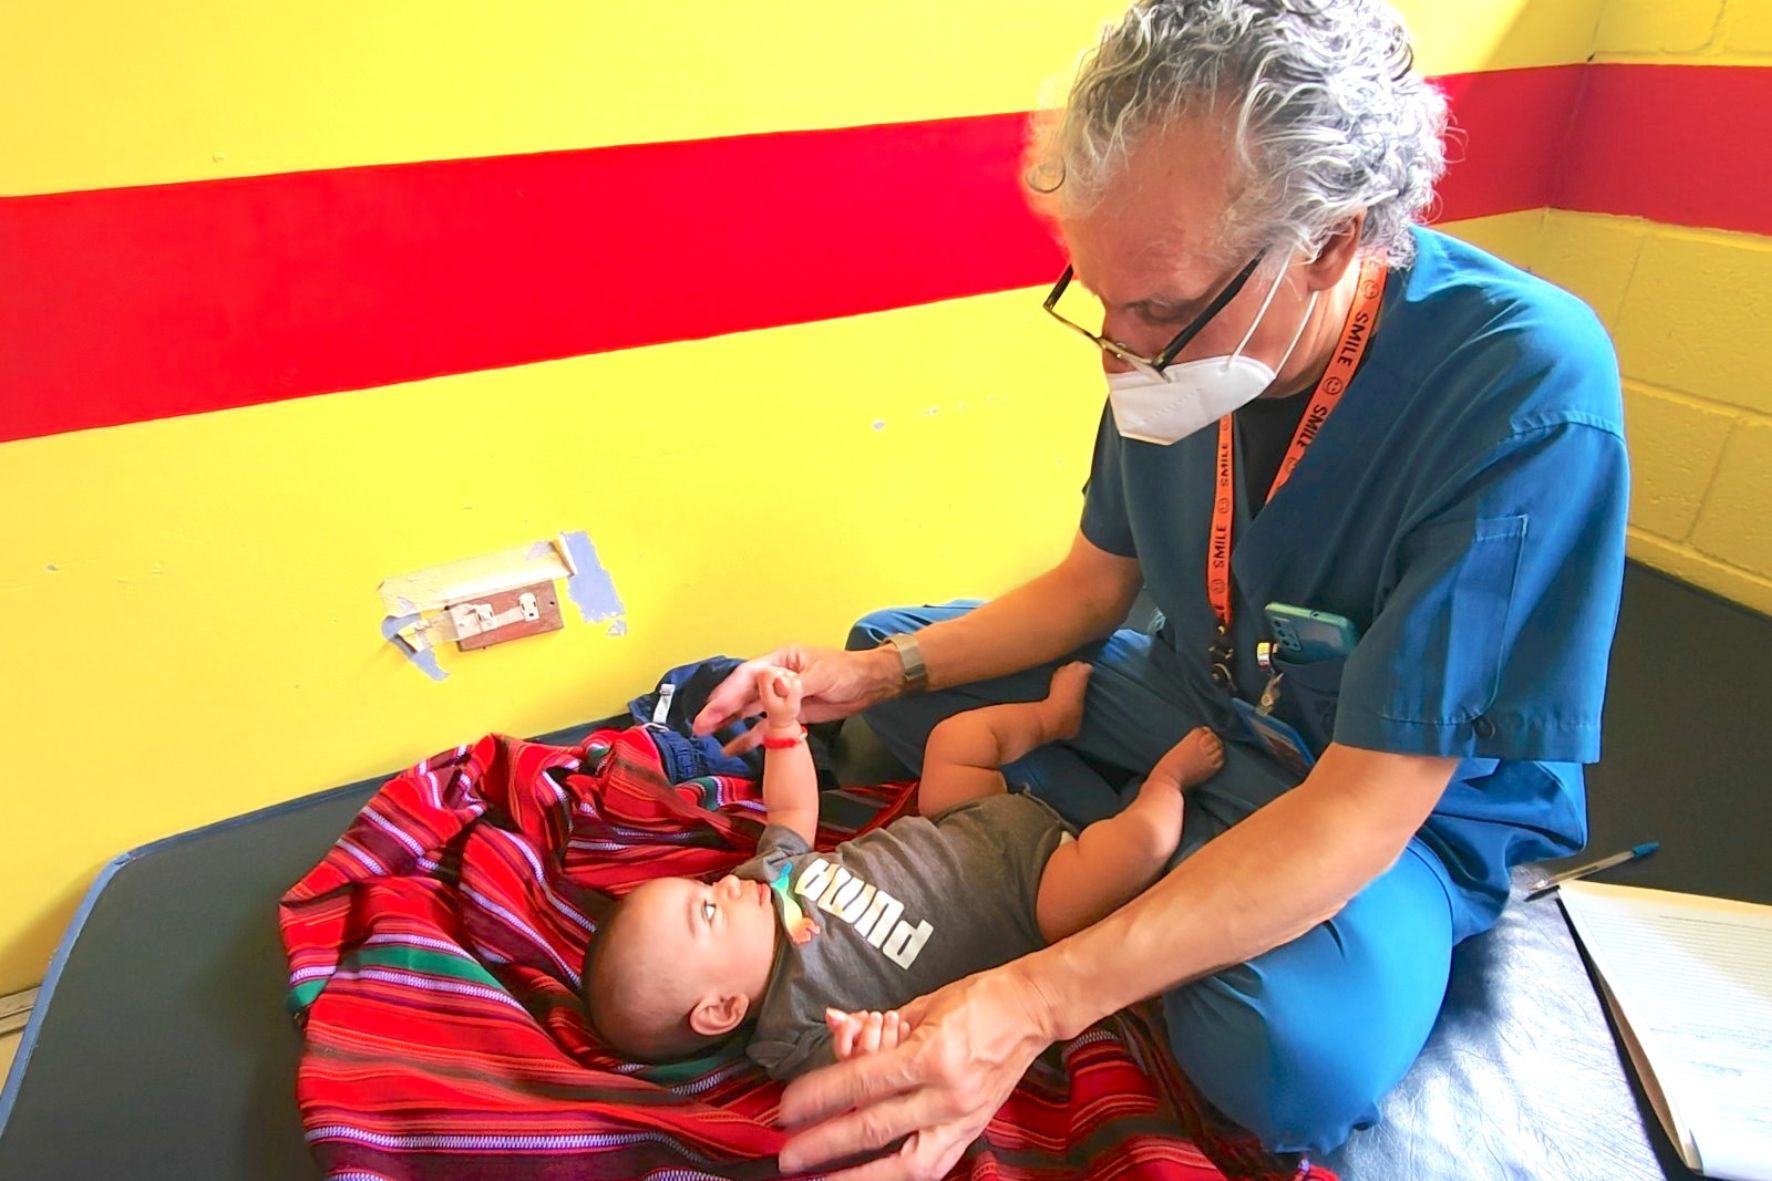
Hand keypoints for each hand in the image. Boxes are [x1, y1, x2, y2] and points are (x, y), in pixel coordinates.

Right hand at [694, 645, 897, 754]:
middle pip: (742, 693)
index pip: (748, 676)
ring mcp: (780, 698)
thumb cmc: (846, 671)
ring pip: (748, 710)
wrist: (868, 685)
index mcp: (780, 661)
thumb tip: (768, 684)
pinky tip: (731, 747)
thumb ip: (793, 684)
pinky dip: (748, 737)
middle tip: (700, 725)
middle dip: (720, 708)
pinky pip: (764, 727)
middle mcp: (775, 678)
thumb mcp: (821, 675)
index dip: (729, 692)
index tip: (714, 708)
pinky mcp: (788, 715)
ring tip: (705, 734)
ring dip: (728, 721)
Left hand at [779, 967, 1057, 1180]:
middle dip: (825, 1144)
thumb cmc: (976, 998)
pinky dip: (902, 1176)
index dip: (820, 1097)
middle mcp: (947, 1093)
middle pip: (874, 1127)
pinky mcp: (973, 1129)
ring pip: (906, 1163)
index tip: (788, 1108)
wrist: (1032, 1009)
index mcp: (931, 1054)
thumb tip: (832, 1024)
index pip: (863, 1081)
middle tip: (789, 1156)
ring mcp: (963, 1117)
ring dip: (861, 1177)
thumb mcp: (923, 1004)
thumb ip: (876, 1026)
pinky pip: (935, 1164)